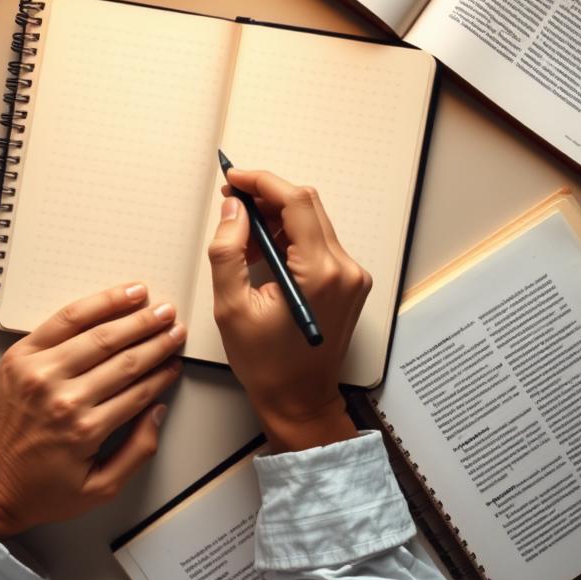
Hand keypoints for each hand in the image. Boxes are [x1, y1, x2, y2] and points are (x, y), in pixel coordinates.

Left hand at [0, 284, 184, 536]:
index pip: (138, 389)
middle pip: (124, 358)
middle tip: (176, 326)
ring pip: (99, 335)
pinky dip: (96, 304)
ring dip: (135, 318)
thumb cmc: (39, 489)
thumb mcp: (99, 489)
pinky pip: (65, 320)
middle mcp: (63, 396)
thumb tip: (159, 410)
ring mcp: (39, 371)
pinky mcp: (21, 355)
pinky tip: (119, 296)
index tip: (177, 360)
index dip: (163, 372)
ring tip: (157, 307)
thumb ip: (138, 452)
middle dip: (157, 339)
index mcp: (85, 429)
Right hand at [207, 169, 370, 452]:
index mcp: (319, 273)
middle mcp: (344, 269)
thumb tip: (234, 209)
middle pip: (307, 206)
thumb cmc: (267, 365)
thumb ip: (228, 251)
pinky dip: (290, 238)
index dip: (262, 182)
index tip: (234, 178)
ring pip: (313, 222)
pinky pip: (319, 242)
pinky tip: (264, 254)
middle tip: (232, 201)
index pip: (296, 202)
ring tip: (243, 238)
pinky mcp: (349, 282)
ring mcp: (352, 276)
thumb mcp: (231, 307)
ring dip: (277, 218)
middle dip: (267, 197)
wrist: (300, 401)